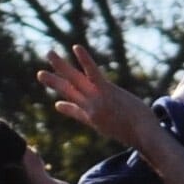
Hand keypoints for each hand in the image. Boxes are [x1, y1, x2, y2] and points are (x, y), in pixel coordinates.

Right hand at [37, 45, 156, 149]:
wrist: (144, 135)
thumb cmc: (139, 135)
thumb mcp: (121, 132)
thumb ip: (114, 128)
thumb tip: (119, 130)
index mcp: (94, 120)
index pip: (76, 112)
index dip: (66, 108)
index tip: (57, 105)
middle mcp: (91, 109)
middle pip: (68, 93)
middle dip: (54, 83)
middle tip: (39, 74)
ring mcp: (96, 100)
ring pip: (74, 80)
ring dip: (60, 66)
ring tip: (49, 53)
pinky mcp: (106, 91)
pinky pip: (92, 72)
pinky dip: (84, 59)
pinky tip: (76, 47)